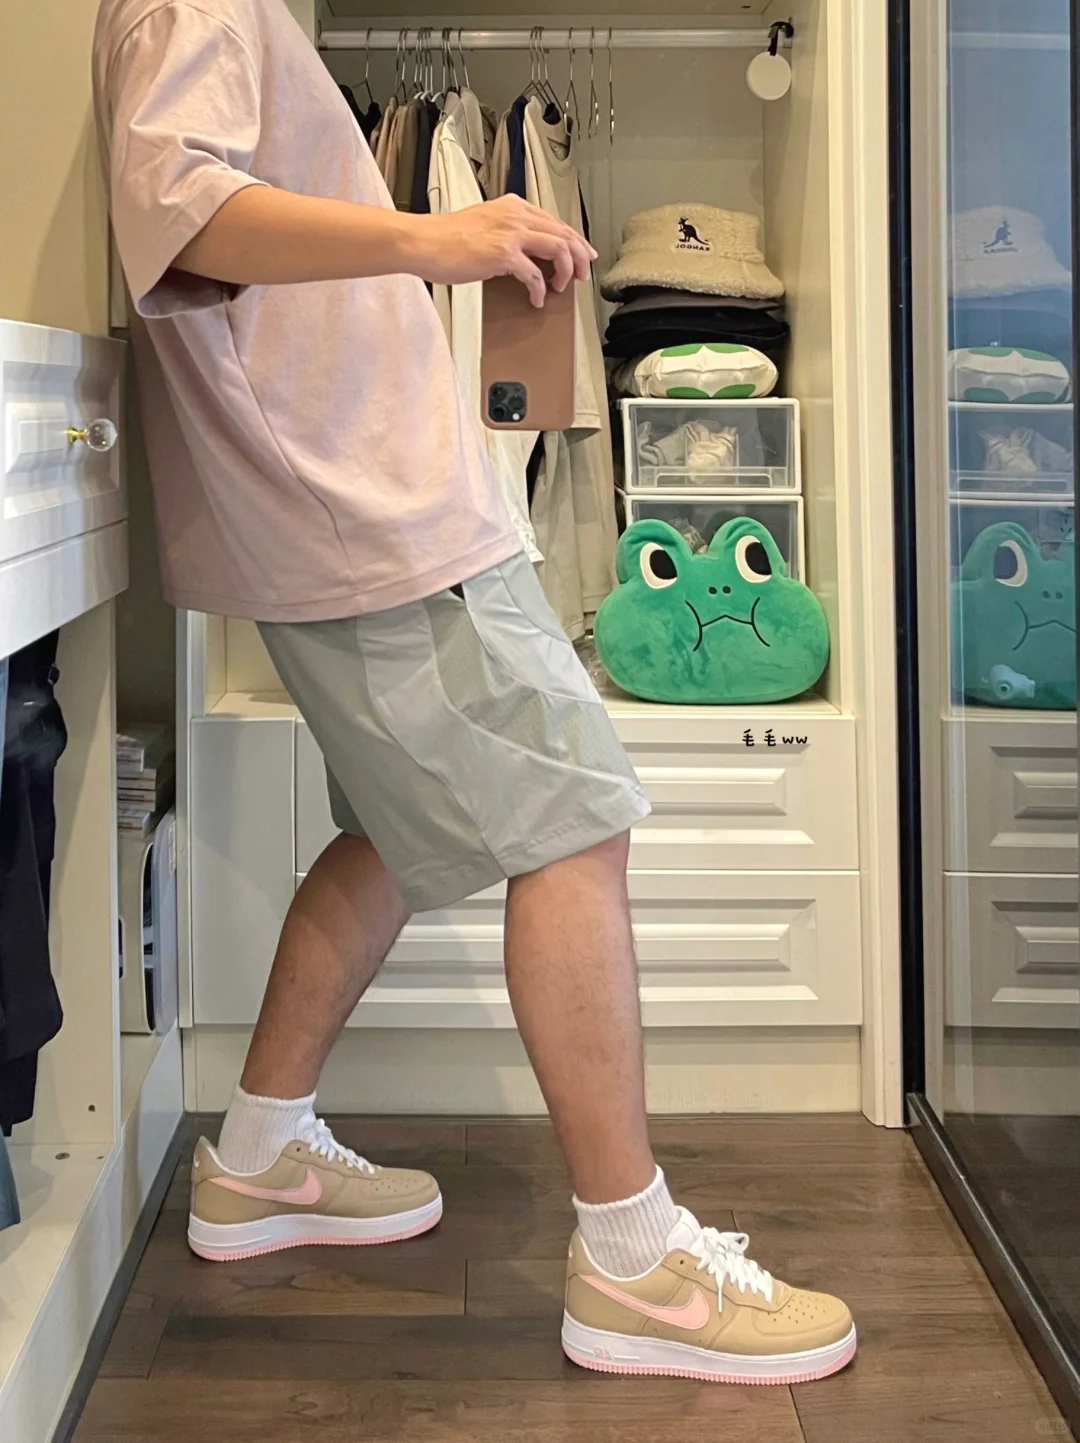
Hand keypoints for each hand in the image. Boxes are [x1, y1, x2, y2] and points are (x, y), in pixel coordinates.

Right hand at [410, 194, 596, 305]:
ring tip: (562, 286)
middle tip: (582, 275)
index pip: (555, 221)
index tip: (582, 255)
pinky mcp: (503, 254)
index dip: (574, 240)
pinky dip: (540, 289)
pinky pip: (534, 275)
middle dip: (579, 257)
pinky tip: (537, 298)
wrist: (423, 241)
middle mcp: (515, 216)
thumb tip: (525, 252)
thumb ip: (507, 232)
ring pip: (558, 248)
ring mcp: (511, 234)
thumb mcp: (484, 224)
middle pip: (564, 233)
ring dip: (565, 271)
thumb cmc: (445, 238)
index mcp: (512, 207)